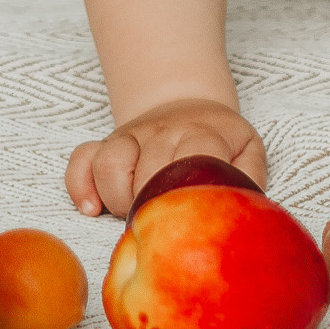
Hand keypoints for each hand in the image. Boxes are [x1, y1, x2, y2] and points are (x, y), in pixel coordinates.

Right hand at [66, 97, 267, 219]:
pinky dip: (81, 185)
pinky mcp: (108, 142)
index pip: (191, 162)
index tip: (186, 218)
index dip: (184, 196)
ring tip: (134, 214)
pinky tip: (92, 208)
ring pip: (110, 165)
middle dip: (152, 208)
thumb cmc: (220, 141)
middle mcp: (164, 131)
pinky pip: (81, 161)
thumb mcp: (247, 151)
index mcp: (202, 134)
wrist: (189, 106)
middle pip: (147, 173)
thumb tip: (241, 210)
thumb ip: (248, 178)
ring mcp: (132, 135)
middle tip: (164, 223)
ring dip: (118, 200)